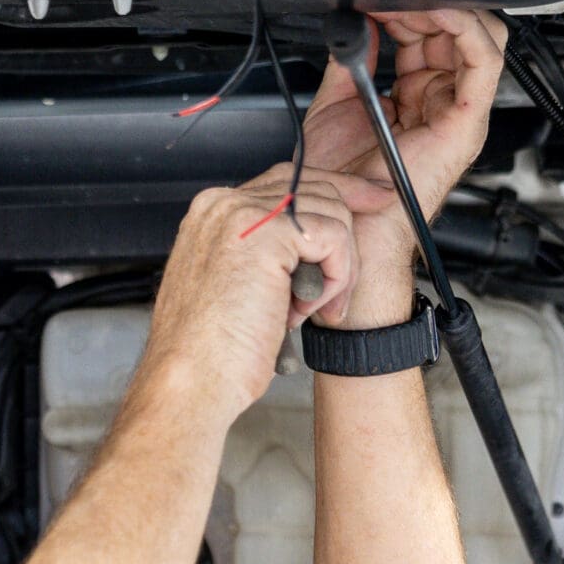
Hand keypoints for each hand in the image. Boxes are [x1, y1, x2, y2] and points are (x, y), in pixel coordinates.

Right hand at [140, 163, 387, 420]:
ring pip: (331, 213)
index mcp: (214, 214)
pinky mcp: (267, 235)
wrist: (192, 381)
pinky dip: (336, 277)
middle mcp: (224, 204)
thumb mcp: (239, 288)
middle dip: (347, 232)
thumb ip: (268, 256)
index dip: (336, 193)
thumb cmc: (211, 353)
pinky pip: (333, 237)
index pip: (288, 182)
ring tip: (311, 311)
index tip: (371, 200)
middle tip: (347, 282)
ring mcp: (243, 214)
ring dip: (337, 268)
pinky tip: (307, 310)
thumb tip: (315, 246)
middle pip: (315, 187)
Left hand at [301, 8, 506, 279]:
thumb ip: (351, 62)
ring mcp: (458, 111)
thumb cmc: (342, 183)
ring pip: (480, 37)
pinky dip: (465, 28)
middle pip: (456, 30)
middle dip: (424, 5)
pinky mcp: (467, 122)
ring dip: (444, 10)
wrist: (344, 222)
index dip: (406, 9)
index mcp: (417, 96)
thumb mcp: (338, 104)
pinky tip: (437, 13)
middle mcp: (442, 101)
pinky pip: (483, 61)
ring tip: (407, 4)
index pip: (429, 34)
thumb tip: (359, 24)